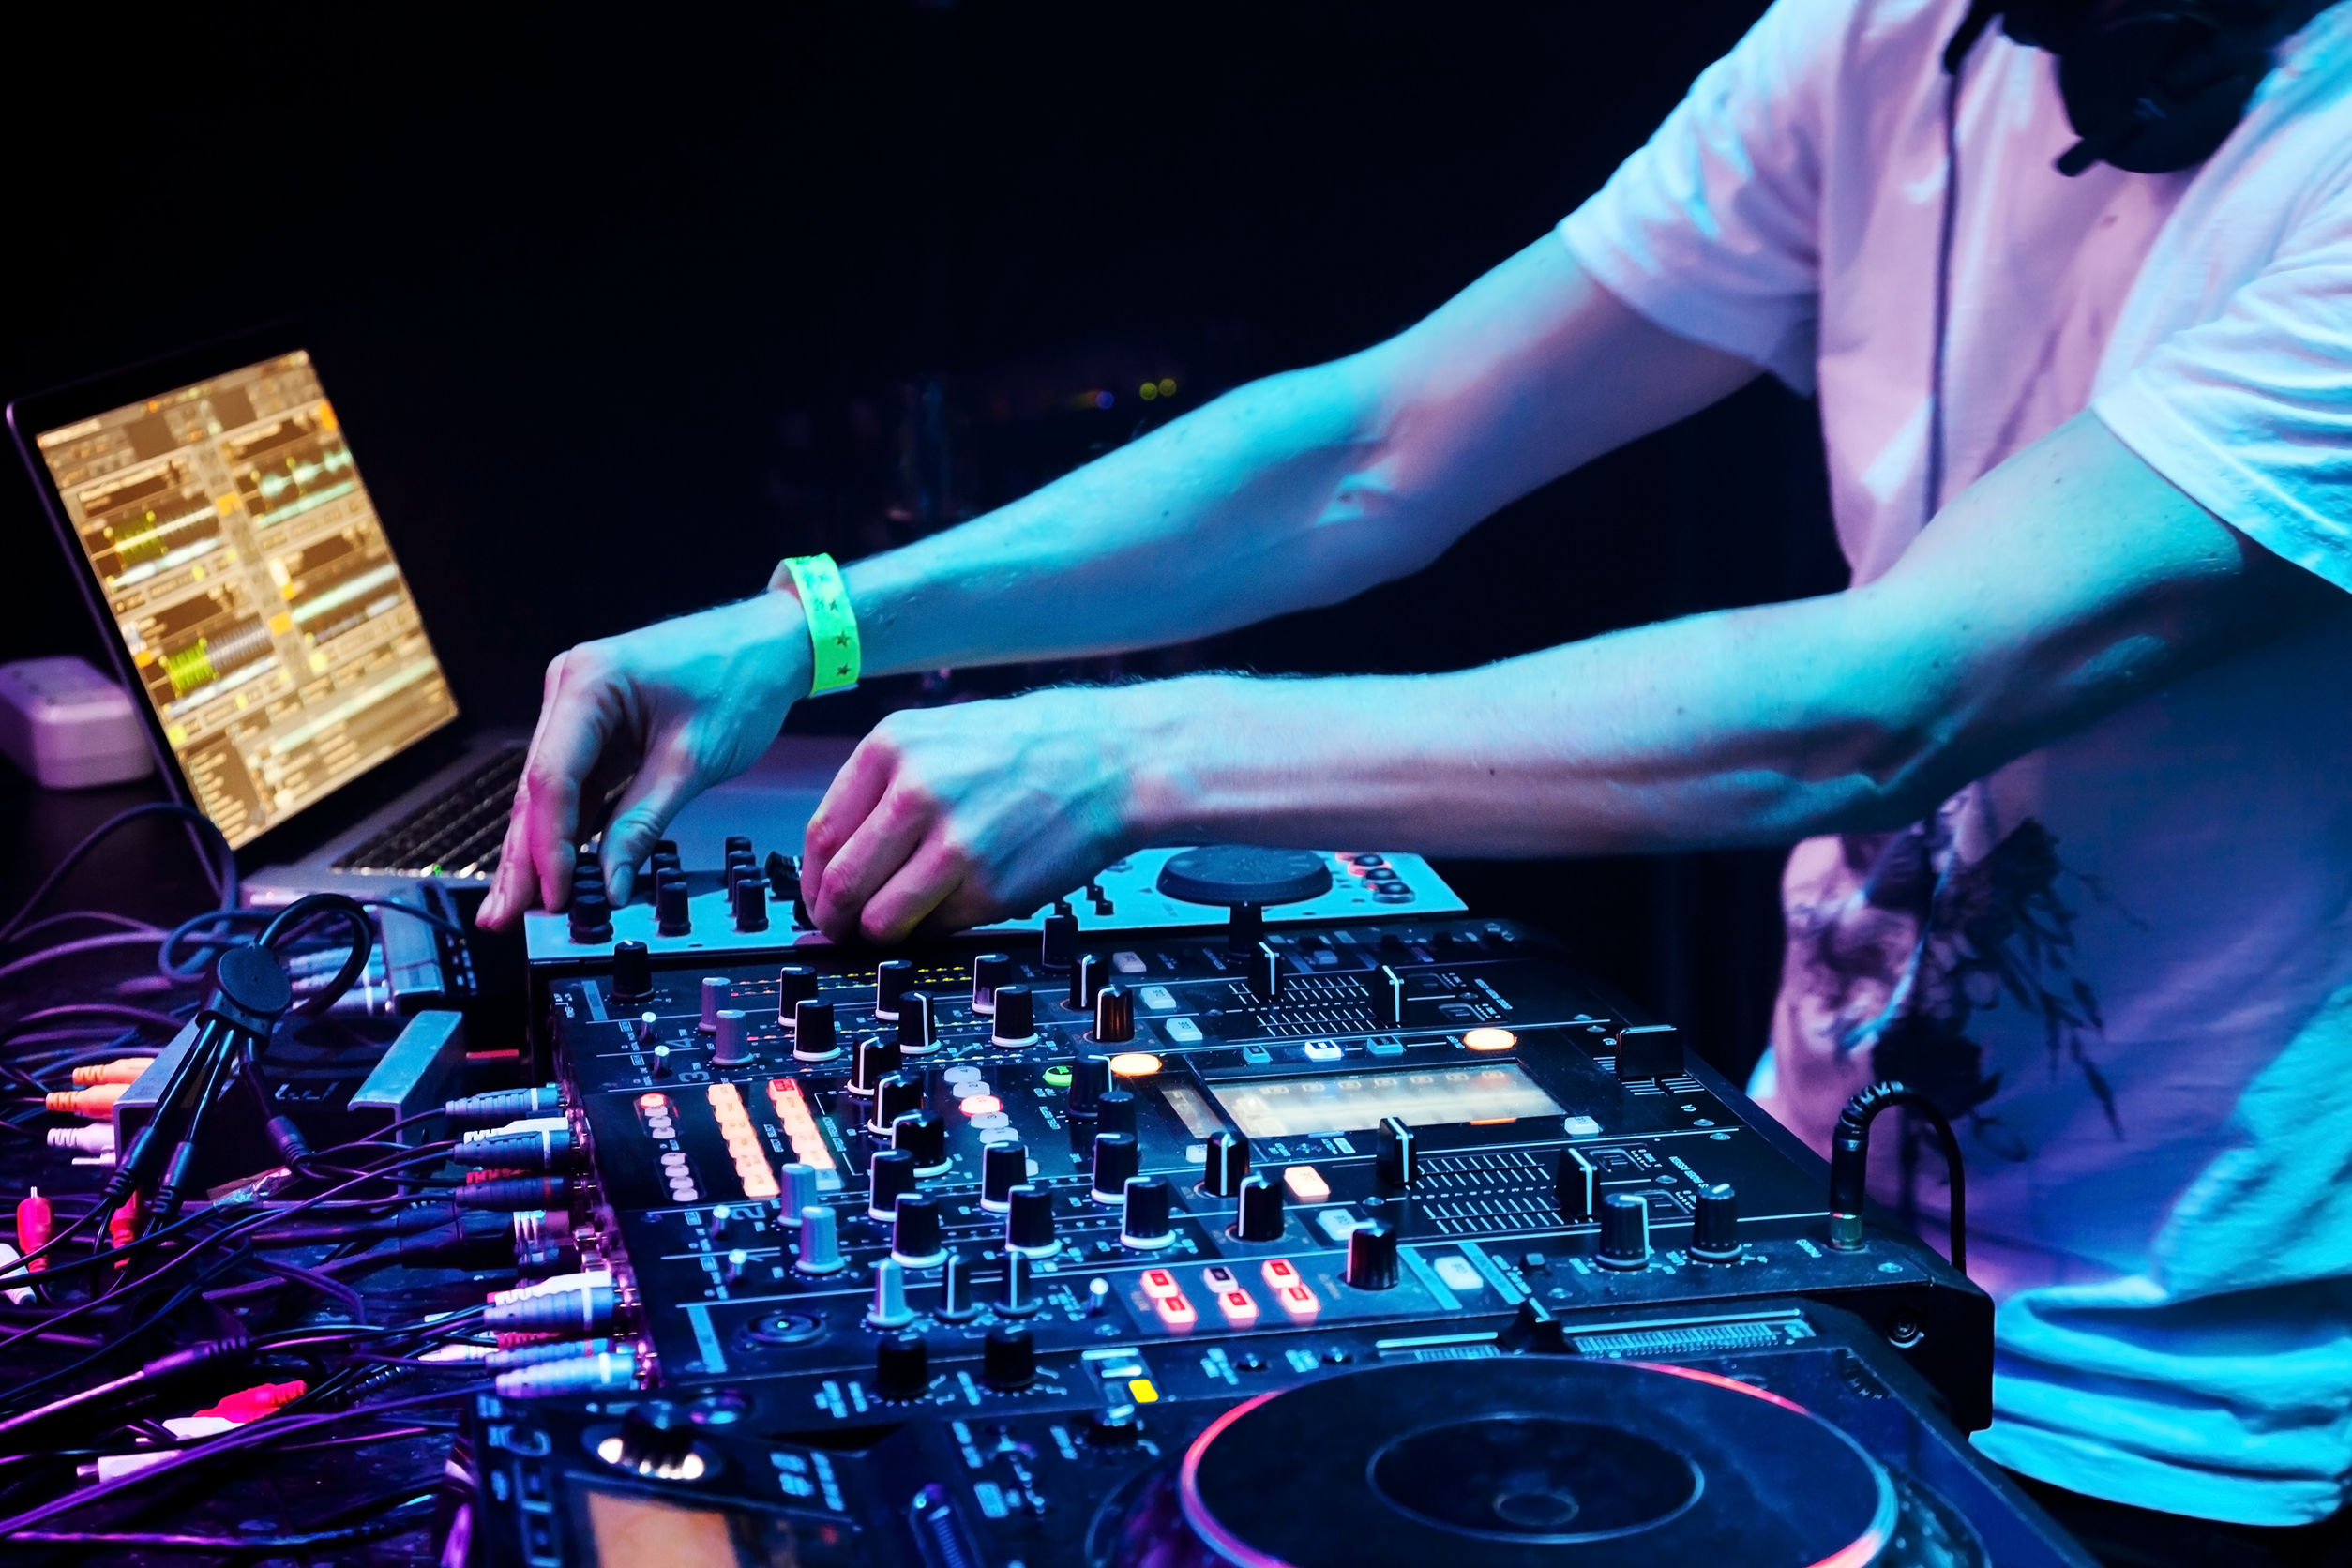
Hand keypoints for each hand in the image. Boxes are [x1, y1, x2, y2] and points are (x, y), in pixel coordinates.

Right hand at [477, 592, 810, 927]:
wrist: (772, 642)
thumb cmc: (741, 678)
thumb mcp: (693, 762)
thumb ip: (643, 823)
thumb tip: (610, 882)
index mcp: (587, 682)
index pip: (551, 778)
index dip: (549, 844)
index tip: (555, 894)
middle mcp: (569, 687)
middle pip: (536, 788)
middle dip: (523, 858)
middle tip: (500, 916)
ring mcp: (578, 707)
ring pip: (549, 792)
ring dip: (537, 849)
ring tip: (514, 907)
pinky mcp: (597, 727)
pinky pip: (574, 785)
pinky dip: (567, 827)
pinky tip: (552, 871)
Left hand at [800, 685, 1155, 943]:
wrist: (1112, 760)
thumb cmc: (1030, 749)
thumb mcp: (939, 738)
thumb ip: (883, 790)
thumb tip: (835, 860)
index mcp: (892, 748)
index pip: (820, 835)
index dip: (812, 881)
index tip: (819, 898)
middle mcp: (915, 792)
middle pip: (839, 884)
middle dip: (833, 920)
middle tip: (842, 930)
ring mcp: (952, 843)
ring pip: (878, 920)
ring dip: (877, 935)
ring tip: (892, 929)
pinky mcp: (989, 888)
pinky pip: (933, 930)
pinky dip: (931, 932)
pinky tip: (950, 910)